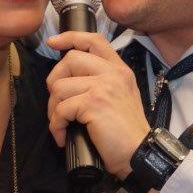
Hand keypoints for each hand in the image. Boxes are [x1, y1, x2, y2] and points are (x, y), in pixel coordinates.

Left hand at [46, 32, 150, 178]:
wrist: (139, 155)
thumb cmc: (127, 133)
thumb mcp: (121, 97)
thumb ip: (103, 82)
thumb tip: (69, 79)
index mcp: (120, 69)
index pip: (94, 40)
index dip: (70, 37)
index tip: (53, 42)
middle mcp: (113, 73)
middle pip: (70, 59)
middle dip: (54, 81)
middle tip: (57, 103)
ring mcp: (103, 87)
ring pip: (60, 86)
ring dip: (53, 109)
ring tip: (61, 124)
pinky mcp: (93, 104)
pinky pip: (60, 109)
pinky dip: (56, 126)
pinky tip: (62, 137)